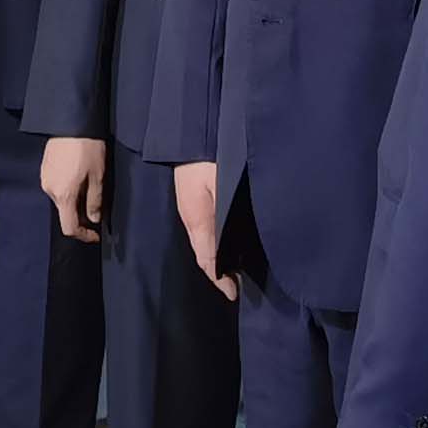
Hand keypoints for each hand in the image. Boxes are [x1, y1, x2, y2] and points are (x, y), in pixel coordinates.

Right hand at [40, 136, 106, 242]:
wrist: (71, 121)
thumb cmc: (87, 147)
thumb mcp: (98, 176)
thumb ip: (95, 201)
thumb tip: (94, 219)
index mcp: (64, 195)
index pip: (69, 227)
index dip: (83, 235)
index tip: (95, 234)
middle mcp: (50, 190)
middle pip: (64, 213)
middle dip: (80, 216)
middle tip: (96, 209)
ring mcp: (45, 179)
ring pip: (60, 200)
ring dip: (74, 201)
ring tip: (89, 188)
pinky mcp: (44, 169)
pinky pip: (56, 187)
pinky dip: (67, 190)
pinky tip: (78, 177)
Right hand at [175, 160, 235, 298]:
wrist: (190, 132)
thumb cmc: (208, 156)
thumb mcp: (218, 185)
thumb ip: (223, 217)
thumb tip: (226, 252)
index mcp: (196, 220)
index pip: (207, 259)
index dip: (219, 279)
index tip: (232, 294)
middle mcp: (192, 220)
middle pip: (205, 255)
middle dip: (219, 273)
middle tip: (238, 287)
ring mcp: (192, 211)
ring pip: (204, 244)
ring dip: (218, 259)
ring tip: (236, 272)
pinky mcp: (195, 202)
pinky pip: (205, 231)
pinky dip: (216, 245)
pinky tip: (228, 245)